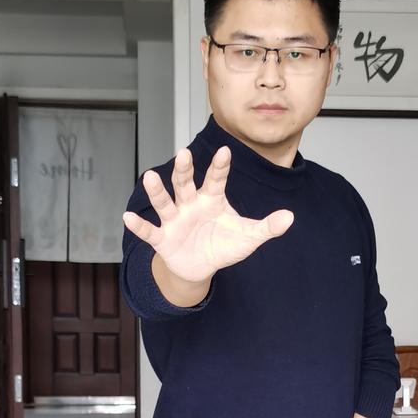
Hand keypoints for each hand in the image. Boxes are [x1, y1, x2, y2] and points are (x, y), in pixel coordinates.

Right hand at [122, 146, 293, 287]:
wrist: (201, 266)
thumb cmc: (223, 244)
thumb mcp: (248, 237)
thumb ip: (267, 227)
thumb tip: (290, 218)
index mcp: (211, 199)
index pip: (216, 180)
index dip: (220, 167)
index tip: (225, 151)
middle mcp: (190, 204)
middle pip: (185, 183)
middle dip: (184, 170)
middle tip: (183, 153)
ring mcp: (174, 220)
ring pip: (165, 202)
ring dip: (157, 191)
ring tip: (149, 177)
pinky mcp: (162, 238)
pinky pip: (149, 231)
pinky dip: (138, 226)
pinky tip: (127, 218)